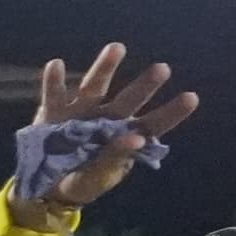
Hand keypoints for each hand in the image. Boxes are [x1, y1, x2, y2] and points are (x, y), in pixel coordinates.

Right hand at [17, 42, 196, 218]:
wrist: (44, 186)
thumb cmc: (80, 182)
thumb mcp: (97, 178)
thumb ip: (114, 159)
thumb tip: (135, 139)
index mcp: (125, 138)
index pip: (153, 124)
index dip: (171, 112)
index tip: (191, 97)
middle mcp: (107, 119)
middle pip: (129, 100)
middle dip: (145, 85)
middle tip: (163, 69)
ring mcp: (81, 113)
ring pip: (94, 87)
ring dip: (105, 68)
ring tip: (117, 48)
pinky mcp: (54, 113)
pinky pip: (55, 94)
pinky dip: (54, 81)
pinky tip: (55, 65)